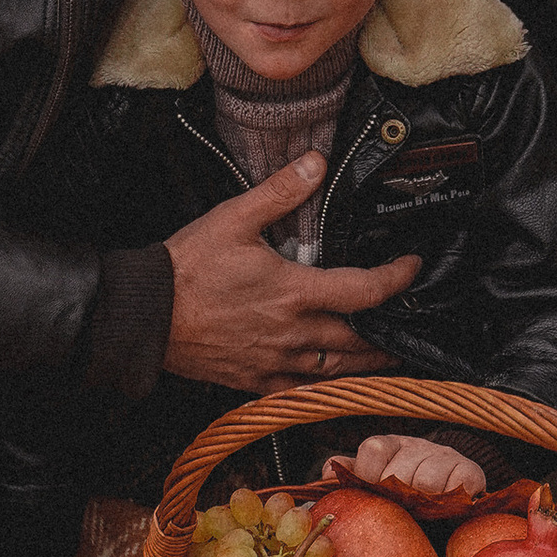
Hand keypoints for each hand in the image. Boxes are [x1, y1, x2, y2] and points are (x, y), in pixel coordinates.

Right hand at [161, 156, 421, 389]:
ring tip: (386, 357)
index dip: (397, 279)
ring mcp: (275, 362)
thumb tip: (315, 164)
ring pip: (337, 372)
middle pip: (360, 341)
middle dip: (390, 333)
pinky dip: (326, 388)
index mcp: (294, 293)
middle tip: (408, 322)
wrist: (144, 316)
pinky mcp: (254, 381)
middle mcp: (292, 333)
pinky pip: (302, 392)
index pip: (365, 291)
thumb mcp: (233, 218)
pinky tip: (333, 383)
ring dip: (368, 366)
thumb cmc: (186, 269)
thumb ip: (280, 192)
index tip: (411, 267)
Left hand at [336, 433, 488, 502]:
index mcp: (389, 446)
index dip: (369, 473)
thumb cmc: (402, 492)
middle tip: (399, 509)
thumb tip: (325, 473)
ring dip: (423, 499)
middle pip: (399, 470)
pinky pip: (461, 483)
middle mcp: (416, 446)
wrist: (449, 497)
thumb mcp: (374, 481)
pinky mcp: (470, 471)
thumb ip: (350, 478)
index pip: (373, 449)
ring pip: (428, 479)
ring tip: (421, 511)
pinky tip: (446, 505)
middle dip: (396, 494)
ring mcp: (444, 457)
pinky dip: (452, 496)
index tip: (373, 491)